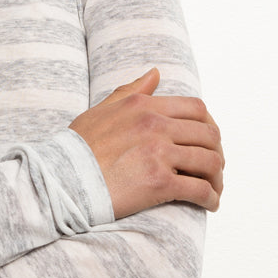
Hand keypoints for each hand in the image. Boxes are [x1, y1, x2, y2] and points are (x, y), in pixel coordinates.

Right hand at [69, 66, 223, 219]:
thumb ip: (130, 91)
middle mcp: (155, 125)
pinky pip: (199, 189)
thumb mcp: (101, 111)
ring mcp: (158, 153)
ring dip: (217, 177)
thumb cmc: (76, 150)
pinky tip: (209, 204)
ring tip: (213, 189)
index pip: (196, 109)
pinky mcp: (159, 182)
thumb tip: (155, 73)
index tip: (208, 142)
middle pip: (208, 135)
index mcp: (144, 106)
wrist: (60, 181)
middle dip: (216, 153)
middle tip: (213, 169)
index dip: (209, 127)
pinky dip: (210, 198)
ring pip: (209, 161)